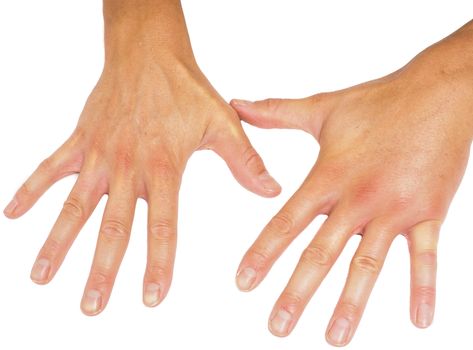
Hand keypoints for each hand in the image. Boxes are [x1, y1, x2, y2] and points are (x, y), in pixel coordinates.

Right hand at [3, 0, 279, 315]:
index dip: (158, 264)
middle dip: (102, 270)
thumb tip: (272, 190)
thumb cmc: (186, 88)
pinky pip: (50, 167)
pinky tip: (12, 214)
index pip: (162, 225)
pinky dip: (30, 190)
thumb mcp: (222, 123)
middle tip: (92, 307)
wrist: (149, 52)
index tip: (152, 298)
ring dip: (57, 242)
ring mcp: (100, 153)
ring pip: (75, 205)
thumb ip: (245, 161)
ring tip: (41, 277)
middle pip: (113, 227)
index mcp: (164, 166)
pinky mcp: (81, 139)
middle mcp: (128, 165)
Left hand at [231, 21, 472, 345]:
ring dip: (351, 304)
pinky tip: (419, 321)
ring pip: (368, 265)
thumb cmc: (378, 100)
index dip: (262, 254)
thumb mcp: (322, 107)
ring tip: (333, 337)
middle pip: (321, 254)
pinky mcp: (429, 212)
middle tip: (276, 327)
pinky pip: (426, 256)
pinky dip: (423, 288)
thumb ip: (276, 112)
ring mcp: (395, 208)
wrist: (440, 91)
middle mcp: (358, 198)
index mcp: (329, 176)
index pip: (287, 222)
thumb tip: (236, 104)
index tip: (243, 283)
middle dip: (296, 293)